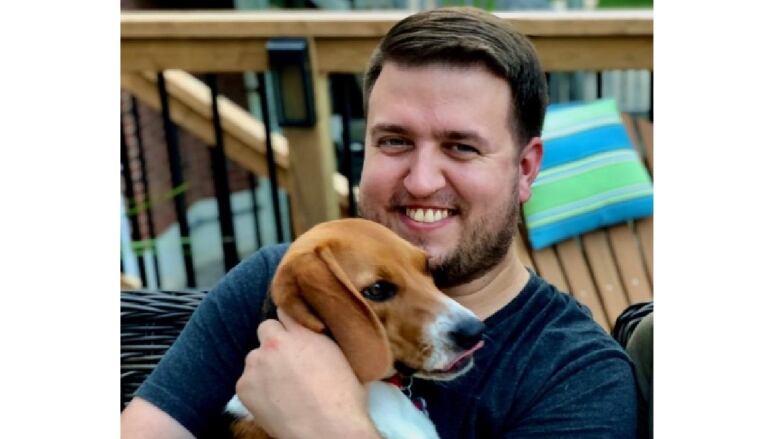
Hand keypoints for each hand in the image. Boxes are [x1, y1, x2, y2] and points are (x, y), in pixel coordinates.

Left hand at [236, 309, 379, 438]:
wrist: (327, 430)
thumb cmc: (344, 400)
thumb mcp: (342, 358)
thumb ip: (323, 342)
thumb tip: (321, 338)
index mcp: (303, 333)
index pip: (287, 311)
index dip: (291, 323)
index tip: (295, 332)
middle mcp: (276, 343)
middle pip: (266, 328)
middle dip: (274, 340)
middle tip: (286, 359)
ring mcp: (256, 364)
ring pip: (255, 356)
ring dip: (264, 365)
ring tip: (281, 386)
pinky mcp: (243, 387)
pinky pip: (247, 380)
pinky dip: (257, 389)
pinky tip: (273, 401)